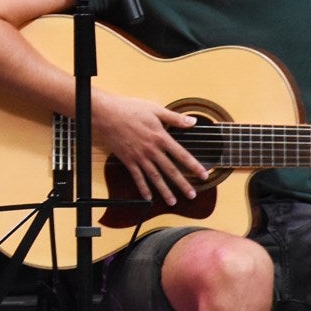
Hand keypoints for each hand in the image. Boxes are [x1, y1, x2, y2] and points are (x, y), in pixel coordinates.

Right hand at [92, 92, 207, 205]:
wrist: (106, 115)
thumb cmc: (129, 109)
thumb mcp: (154, 109)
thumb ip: (174, 118)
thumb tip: (192, 122)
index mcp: (161, 137)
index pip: (182, 155)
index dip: (194, 166)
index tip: (204, 175)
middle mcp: (152, 150)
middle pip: (170, 170)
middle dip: (182, 184)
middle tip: (192, 195)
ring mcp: (139, 157)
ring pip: (155, 177)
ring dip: (164, 191)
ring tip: (172, 201)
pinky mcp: (128, 160)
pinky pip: (137, 177)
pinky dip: (142, 188)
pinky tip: (148, 197)